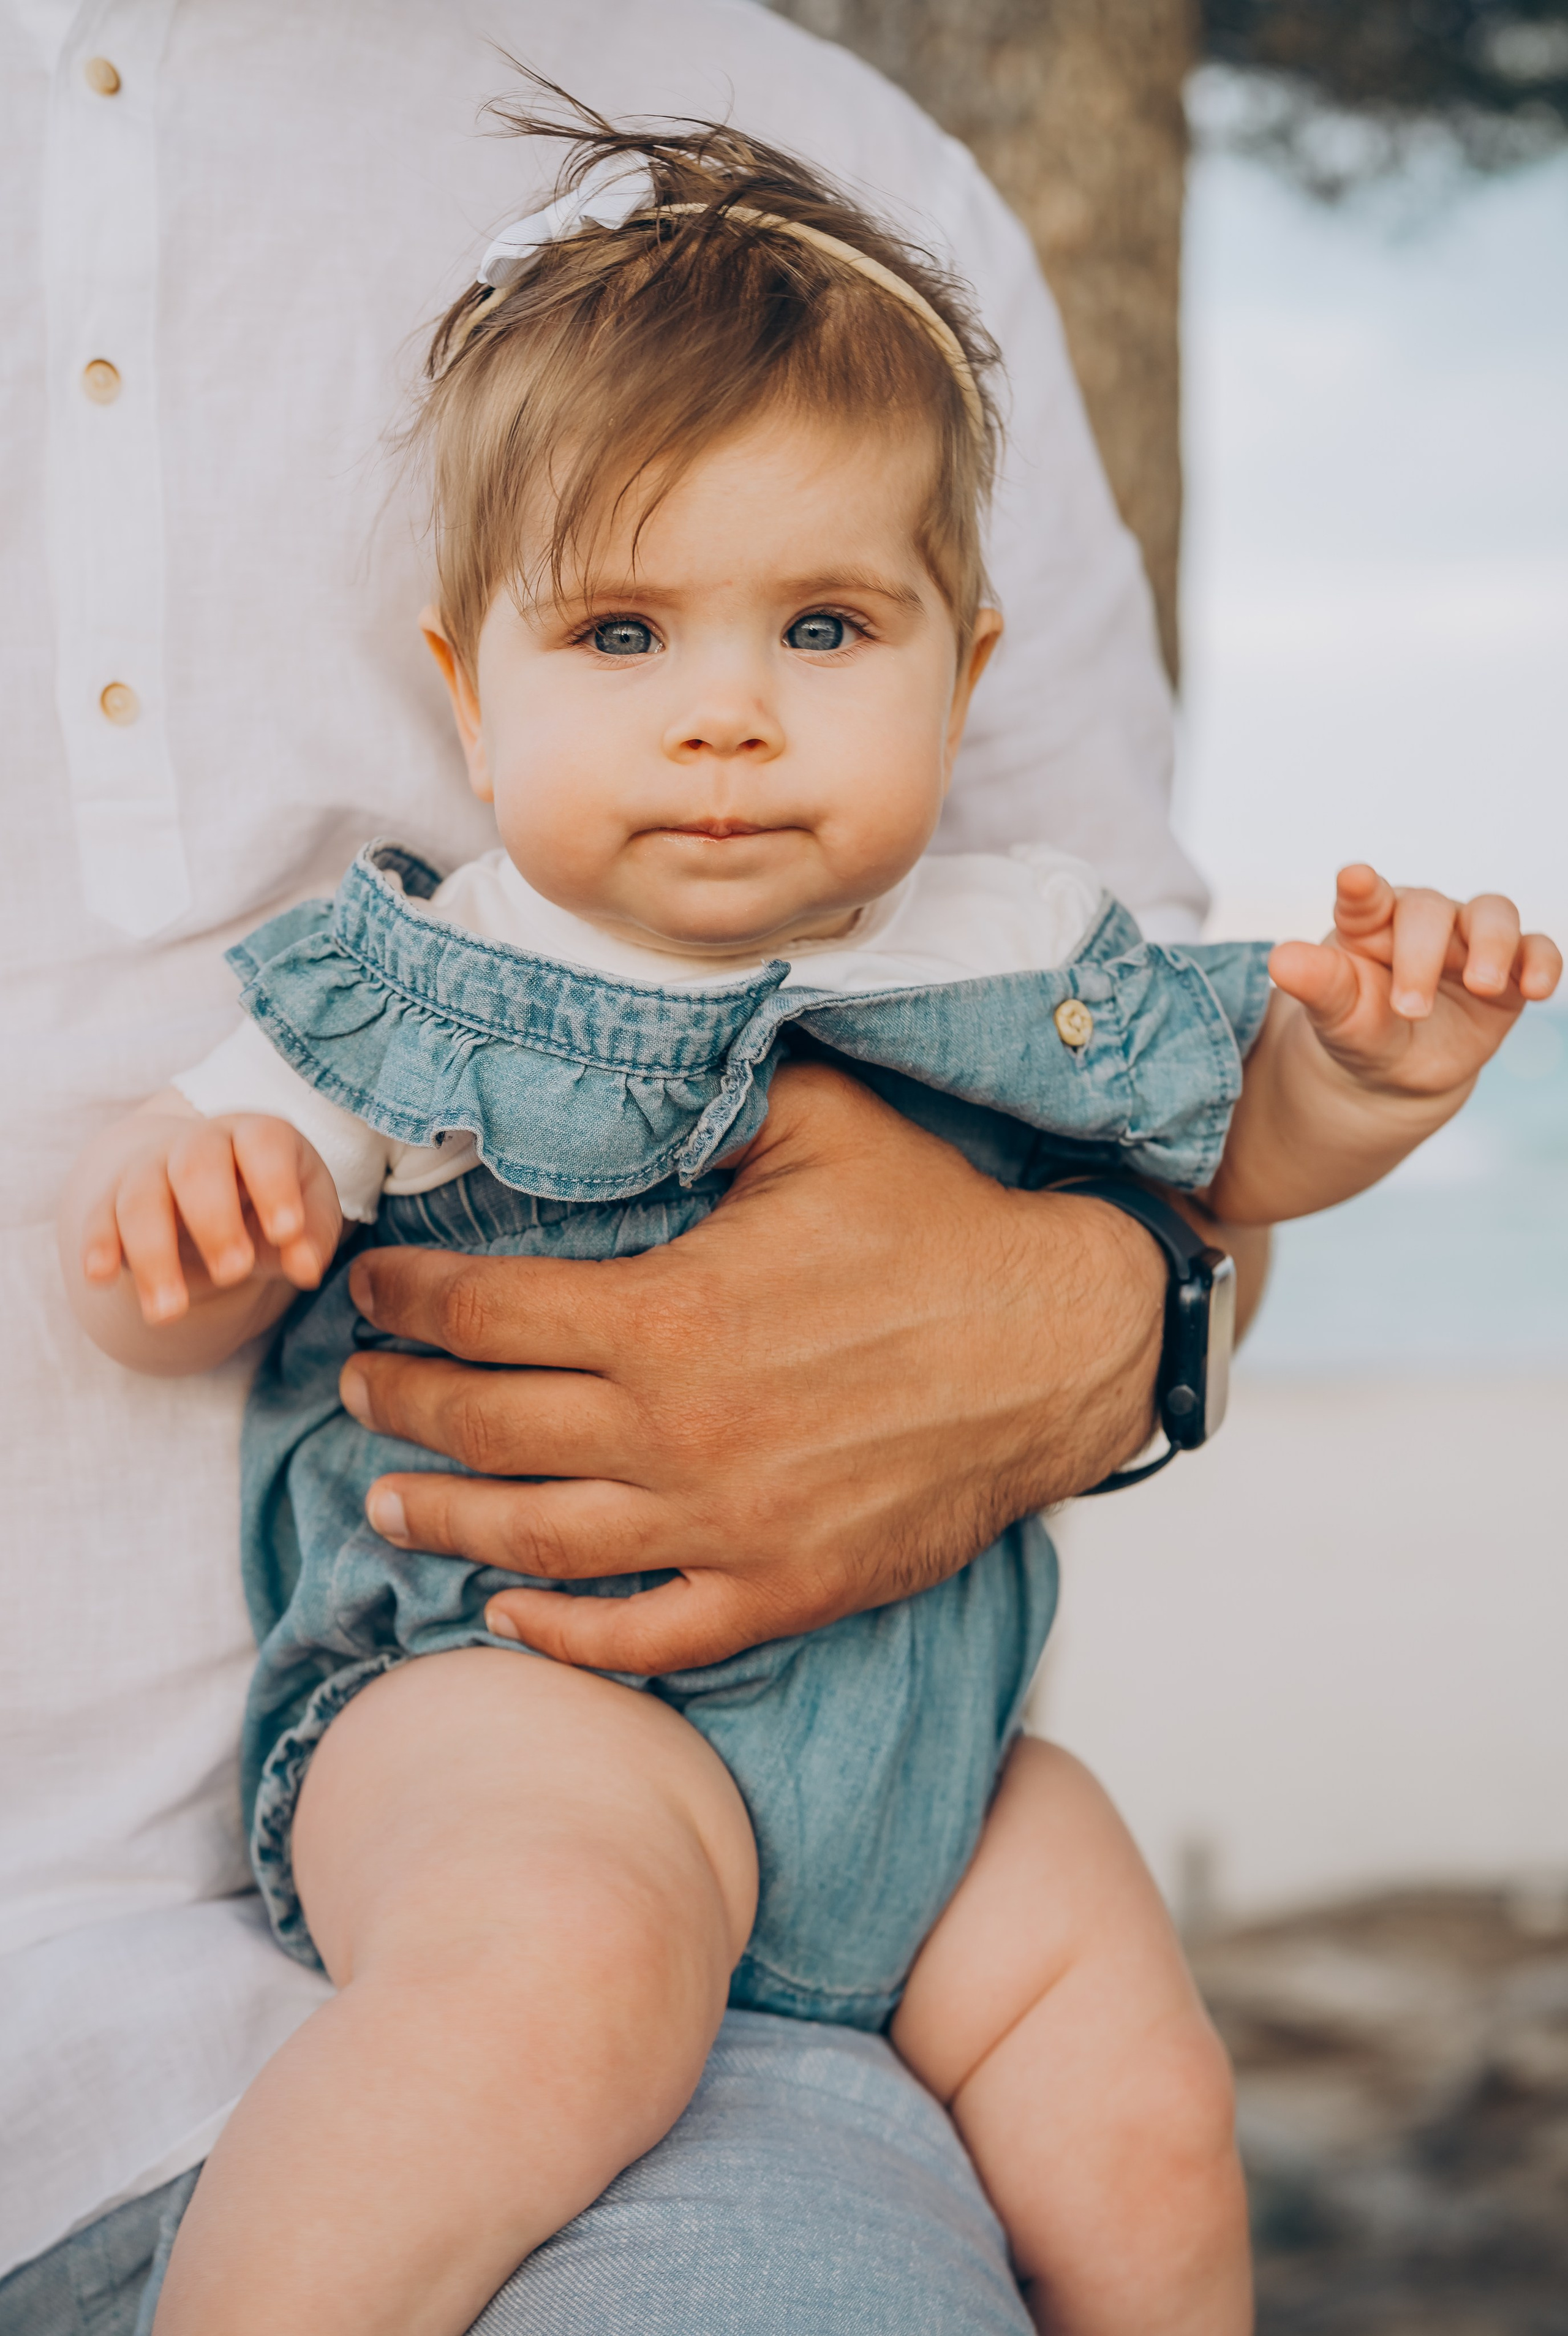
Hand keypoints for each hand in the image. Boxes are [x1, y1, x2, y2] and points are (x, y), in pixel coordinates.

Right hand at [78, 1104, 340, 1325]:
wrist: (212, 1189)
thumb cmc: (270, 1201)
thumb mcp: (306, 1214)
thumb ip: (311, 1237)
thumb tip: (306, 1269)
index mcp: (257, 1136)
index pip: (263, 1143)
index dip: (274, 1185)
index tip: (286, 1233)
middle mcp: (200, 1142)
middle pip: (196, 1166)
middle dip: (213, 1221)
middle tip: (233, 1272)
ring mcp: (151, 1167)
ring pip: (141, 1197)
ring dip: (153, 1256)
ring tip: (169, 1313)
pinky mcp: (114, 1198)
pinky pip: (100, 1216)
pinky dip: (98, 1245)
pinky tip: (101, 1276)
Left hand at [339, 1060, 1173, 1673]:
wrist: (1064, 1345)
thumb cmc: (941, 1226)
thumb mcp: (822, 1124)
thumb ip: (706, 1100)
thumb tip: (621, 1068)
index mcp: (670, 1311)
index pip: (482, 1312)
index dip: (405, 1302)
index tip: (369, 1293)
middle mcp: (677, 1430)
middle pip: (483, 1427)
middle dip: (399, 1403)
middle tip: (358, 1389)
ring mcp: (724, 1526)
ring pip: (534, 1540)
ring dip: (440, 1523)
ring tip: (384, 1502)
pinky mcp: (780, 1590)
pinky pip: (641, 1635)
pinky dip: (560, 1635)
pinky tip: (508, 1615)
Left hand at [1269, 863, 1560, 1100]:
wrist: (1395, 1070)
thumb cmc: (1359, 1029)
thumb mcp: (1336, 1016)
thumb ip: (1317, 986)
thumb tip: (1280, 960)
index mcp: (1367, 925)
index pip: (1364, 897)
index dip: (1361, 887)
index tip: (1353, 880)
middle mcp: (1420, 921)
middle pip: (1430, 910)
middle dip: (1421, 957)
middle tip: (1410, 1009)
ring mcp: (1468, 940)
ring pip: (1492, 914)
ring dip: (1492, 945)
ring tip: (1483, 985)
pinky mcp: (1511, 968)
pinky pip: (1537, 949)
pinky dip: (1542, 963)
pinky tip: (1538, 990)